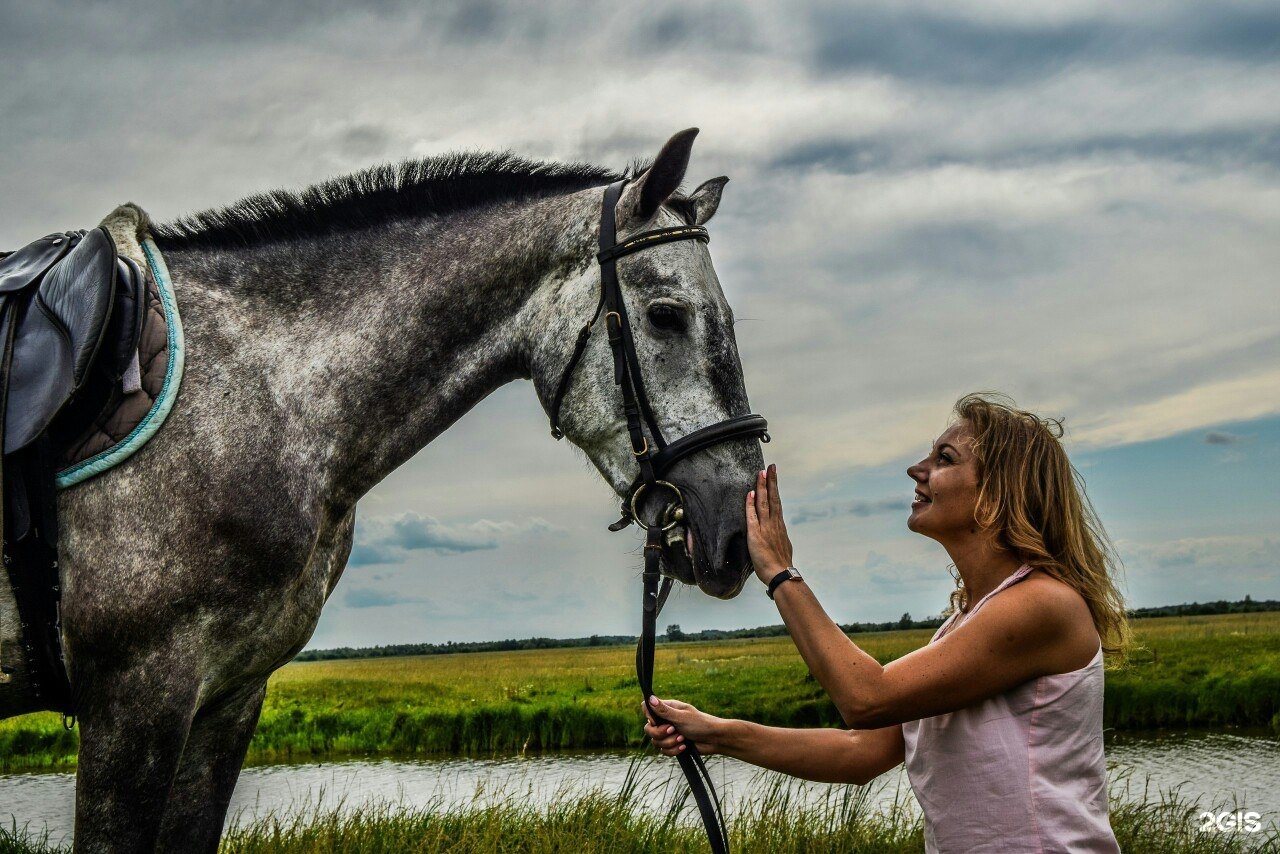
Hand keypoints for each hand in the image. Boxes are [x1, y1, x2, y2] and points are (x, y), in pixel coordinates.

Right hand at [641, 696, 724, 755]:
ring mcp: (669, 733)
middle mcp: (666, 720)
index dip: (648, 716)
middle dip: (660, 733)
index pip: (647, 708)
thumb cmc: (700, 724)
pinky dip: (673, 750)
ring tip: (682, 739)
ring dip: (669, 743)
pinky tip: (683, 747)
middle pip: (648, 729)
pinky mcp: (673, 744)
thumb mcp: (681, 716)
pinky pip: (664, 751)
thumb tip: (650, 698)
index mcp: (667, 708)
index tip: (656, 722)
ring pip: (656, 742)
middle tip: (673, 730)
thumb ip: (664, 710)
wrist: (714, 739)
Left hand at [746, 464, 793, 584]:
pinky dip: (751, 504)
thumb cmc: (780, 564)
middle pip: (773, 498)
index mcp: (780, 526)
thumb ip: (779, 536)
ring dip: (762, 487)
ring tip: (761, 473)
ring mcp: (766, 528)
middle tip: (770, 467)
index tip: (773, 475)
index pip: (777, 502)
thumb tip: (778, 533)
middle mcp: (774, 524)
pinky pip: (752, 516)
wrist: (780, 574)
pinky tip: (750, 494)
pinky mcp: (756, 535)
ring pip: (764, 503)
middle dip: (771, 481)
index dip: (774, 488)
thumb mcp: (783, 546)